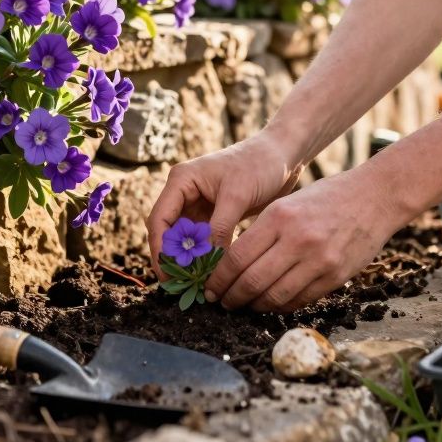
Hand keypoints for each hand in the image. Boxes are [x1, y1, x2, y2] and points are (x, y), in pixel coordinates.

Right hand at [146, 132, 301, 275]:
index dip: (160, 249)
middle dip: (171, 259)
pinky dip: (203, 256)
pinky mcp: (212, 215)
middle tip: (178, 286)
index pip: (159, 219)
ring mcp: (197, 205)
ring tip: (193, 285)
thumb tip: (209, 264)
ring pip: (183, 239)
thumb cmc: (259, 165)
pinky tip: (209, 274)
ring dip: (187, 260)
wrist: (283, 155)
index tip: (167, 274)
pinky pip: (201, 240)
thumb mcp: (237, 196)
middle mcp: (184, 193)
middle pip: (166, 232)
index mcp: (181, 181)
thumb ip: (219, 228)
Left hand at [204, 167, 415, 311]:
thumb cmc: (325, 198)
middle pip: (252, 281)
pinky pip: (300, 300)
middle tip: (222, 302)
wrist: (373, 197)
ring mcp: (318, 261)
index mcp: (279, 217)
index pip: (237, 257)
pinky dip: (281, 305)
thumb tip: (231, 263)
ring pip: (274, 296)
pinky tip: (271, 302)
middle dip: (231, 297)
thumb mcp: (286, 204)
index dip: (218, 278)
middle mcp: (297, 240)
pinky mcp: (335, 276)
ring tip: (244, 305)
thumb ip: (262, 232)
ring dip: (254, 306)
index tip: (210, 287)